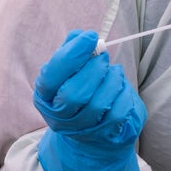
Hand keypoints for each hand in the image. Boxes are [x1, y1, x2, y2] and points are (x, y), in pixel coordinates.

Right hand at [33, 30, 146, 170]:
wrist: (91, 129)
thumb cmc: (81, 87)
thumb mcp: (71, 69)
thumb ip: (73, 49)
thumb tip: (81, 36)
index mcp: (45, 94)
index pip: (51, 76)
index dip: (72, 54)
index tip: (90, 37)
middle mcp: (58, 115)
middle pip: (74, 94)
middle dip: (94, 69)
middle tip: (104, 58)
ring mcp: (81, 129)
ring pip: (99, 104)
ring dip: (112, 80)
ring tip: (114, 72)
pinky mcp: (104, 133)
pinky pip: (119, 112)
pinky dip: (124, 94)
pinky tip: (120, 88)